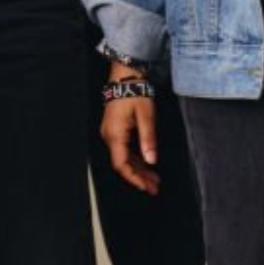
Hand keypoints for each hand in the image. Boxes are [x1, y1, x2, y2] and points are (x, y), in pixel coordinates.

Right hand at [101, 61, 158, 194]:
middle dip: (139, 177)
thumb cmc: (135, 93)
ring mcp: (111, 133)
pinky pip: (124, 149)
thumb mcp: (146, 117)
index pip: (121, 164)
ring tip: (154, 179)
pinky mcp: (115, 129)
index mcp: (115, 135)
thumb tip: (152, 160)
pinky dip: (135, 158)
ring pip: (124, 157)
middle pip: (123, 163)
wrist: (126, 76)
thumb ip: (148, 139)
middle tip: (154, 187)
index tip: (146, 187)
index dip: (133, 178)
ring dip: (138, 169)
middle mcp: (109, 136)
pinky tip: (147, 164)